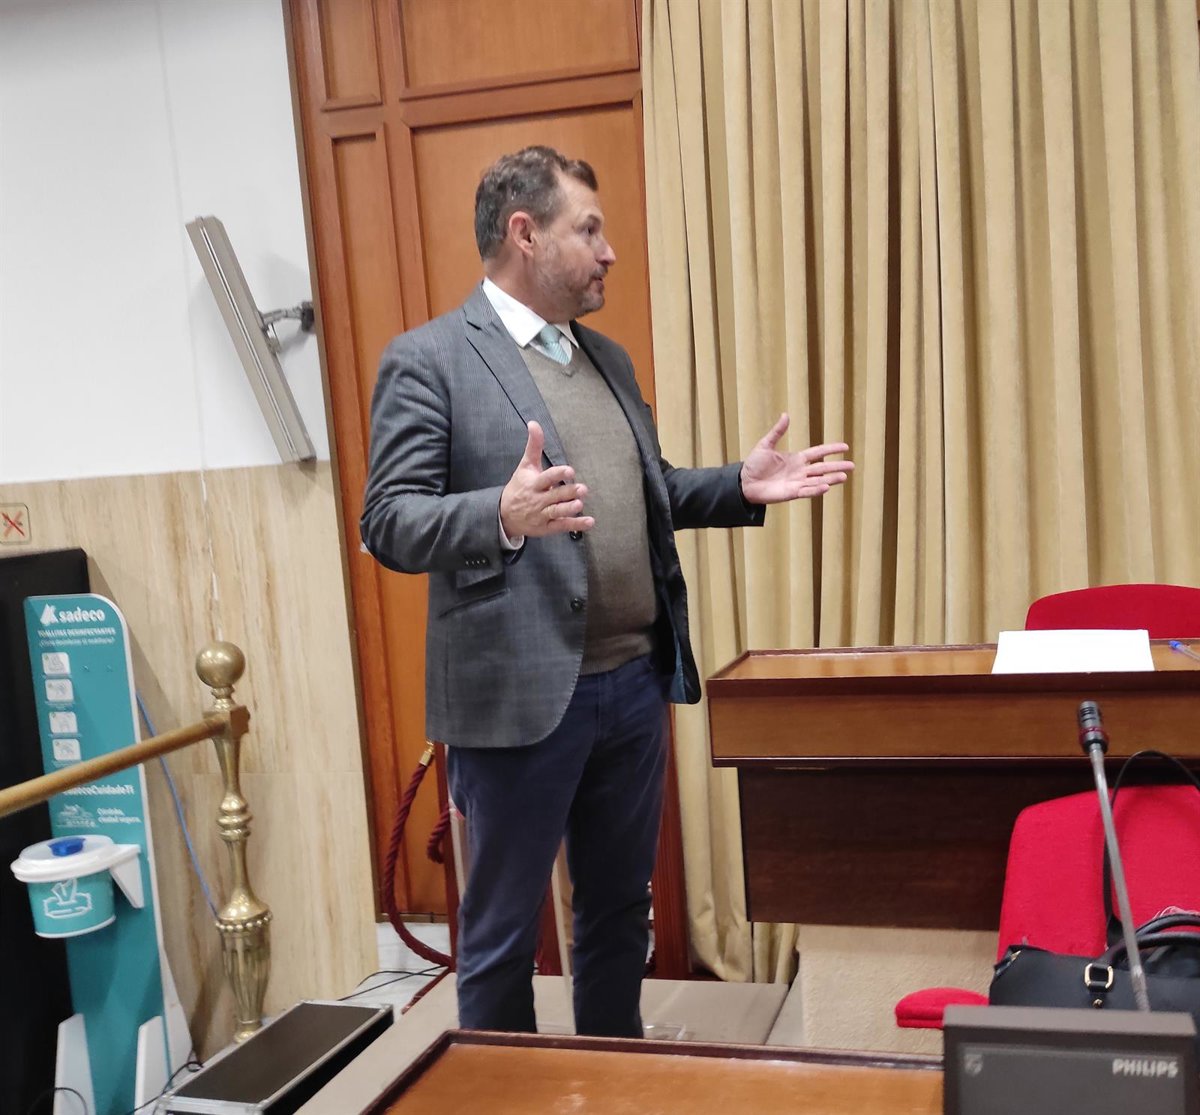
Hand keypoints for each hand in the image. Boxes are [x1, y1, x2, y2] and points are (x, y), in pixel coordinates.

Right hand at [500, 421, 594, 538]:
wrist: (504, 515)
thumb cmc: (519, 487)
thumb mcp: (525, 466)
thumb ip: (533, 446)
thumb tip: (533, 423)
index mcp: (533, 484)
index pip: (546, 478)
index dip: (558, 474)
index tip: (570, 470)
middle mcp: (538, 499)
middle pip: (554, 496)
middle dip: (568, 493)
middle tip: (582, 489)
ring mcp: (542, 514)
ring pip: (556, 512)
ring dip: (569, 509)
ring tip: (580, 504)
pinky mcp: (547, 527)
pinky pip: (562, 526)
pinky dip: (576, 524)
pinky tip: (589, 522)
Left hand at [739, 413, 853, 503]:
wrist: (744, 482)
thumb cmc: (754, 465)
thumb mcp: (765, 445)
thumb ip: (777, 431)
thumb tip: (786, 414)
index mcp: (797, 458)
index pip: (818, 453)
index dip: (831, 450)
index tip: (845, 447)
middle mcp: (800, 471)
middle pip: (823, 468)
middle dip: (837, 466)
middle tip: (852, 466)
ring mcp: (797, 482)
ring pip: (818, 480)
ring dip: (831, 479)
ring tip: (844, 477)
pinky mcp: (792, 493)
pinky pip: (807, 491)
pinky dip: (816, 489)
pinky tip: (827, 486)